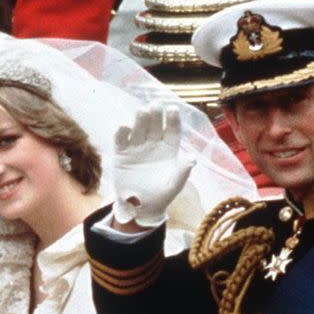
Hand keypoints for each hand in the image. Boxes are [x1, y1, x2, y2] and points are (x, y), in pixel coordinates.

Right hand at [112, 104, 194, 226]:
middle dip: (155, 115)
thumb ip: (182, 172)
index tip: (173, 109)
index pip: (172, 130)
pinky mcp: (122, 154)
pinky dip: (122, 133)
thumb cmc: (162, 195)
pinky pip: (121, 140)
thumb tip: (192, 159)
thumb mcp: (174, 185)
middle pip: (154, 125)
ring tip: (142, 112)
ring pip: (138, 129)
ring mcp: (137, 147)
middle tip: (155, 105)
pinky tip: (124, 127)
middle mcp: (153, 144)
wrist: (140, 207)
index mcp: (169, 149)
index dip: (172, 120)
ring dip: (139, 119)